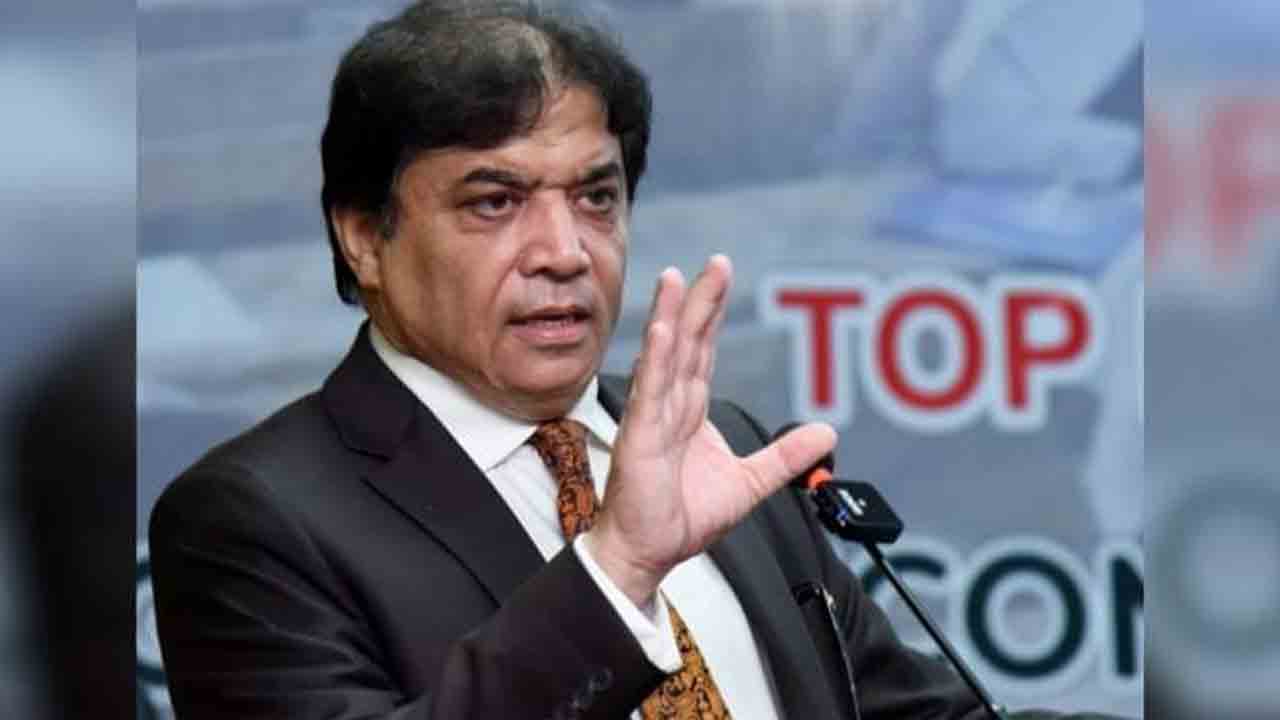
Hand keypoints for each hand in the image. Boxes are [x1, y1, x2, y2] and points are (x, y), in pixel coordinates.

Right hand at [585, 254, 836, 606]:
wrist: (651, 552)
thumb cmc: (682, 517)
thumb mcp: (751, 482)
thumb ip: (786, 455)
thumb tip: (827, 433)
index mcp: (689, 411)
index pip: (703, 351)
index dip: (712, 313)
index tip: (720, 275)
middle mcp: (668, 406)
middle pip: (687, 341)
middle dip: (700, 300)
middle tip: (717, 262)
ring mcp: (651, 417)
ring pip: (665, 356)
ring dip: (671, 315)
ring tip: (675, 278)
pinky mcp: (639, 437)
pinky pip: (649, 393)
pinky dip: (655, 360)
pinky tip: (661, 331)